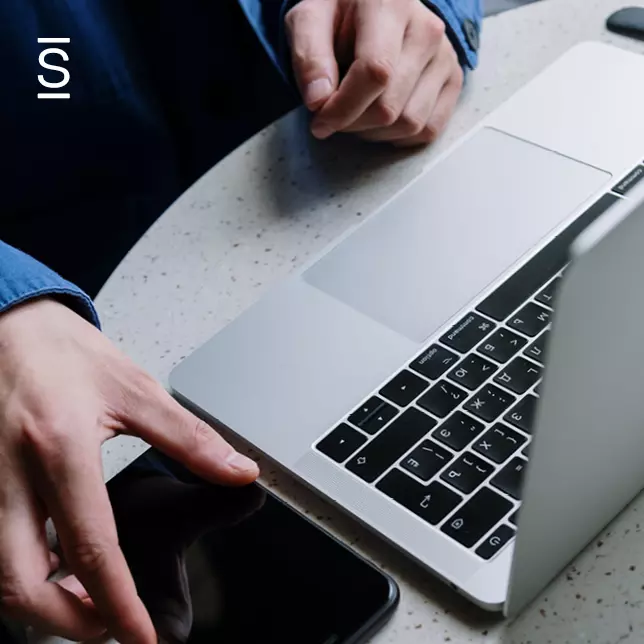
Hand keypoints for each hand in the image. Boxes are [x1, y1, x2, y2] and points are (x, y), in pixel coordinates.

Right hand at [0, 299, 258, 642]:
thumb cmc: (69, 354)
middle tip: (109, 627)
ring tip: (87, 604)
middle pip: (19, 582)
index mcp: (60, 446)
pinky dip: (20, 571)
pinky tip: (52, 567)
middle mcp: (9, 472)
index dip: (117, 602)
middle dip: (65, 621)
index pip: (90, 546)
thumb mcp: (137, 390)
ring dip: (37, 604)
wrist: (11, 327)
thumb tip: (238, 472)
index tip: (140, 637)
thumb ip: (189, 438)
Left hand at [286, 0, 463, 146]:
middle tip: (334, 114)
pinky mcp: (453, 79)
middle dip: (353, 123)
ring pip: (410, 124)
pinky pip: (428, 129)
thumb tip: (318, 100)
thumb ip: (308, 56)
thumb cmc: (339, 15)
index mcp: (390, 5)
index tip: (319, 121)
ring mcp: (444, 56)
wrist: (373, 6)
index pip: (375, 72)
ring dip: (374, 132)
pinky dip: (399, 136)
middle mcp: (426, 29)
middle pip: (389, 107)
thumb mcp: (309, 20)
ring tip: (357, 112)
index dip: (343, 108)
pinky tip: (380, 120)